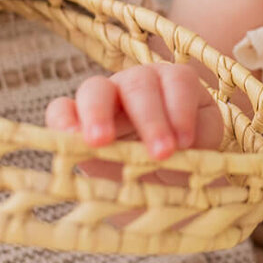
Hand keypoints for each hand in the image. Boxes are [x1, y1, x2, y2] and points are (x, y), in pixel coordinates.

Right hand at [45, 62, 226, 171]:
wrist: (159, 181)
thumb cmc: (186, 158)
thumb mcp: (201, 151)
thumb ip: (195, 147)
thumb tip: (180, 151)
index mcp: (174, 83)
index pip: (178, 81)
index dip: (181, 109)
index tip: (186, 143)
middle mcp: (138, 82)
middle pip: (139, 84)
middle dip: (150, 119)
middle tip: (160, 154)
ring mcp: (104, 96)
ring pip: (96, 88)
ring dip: (99, 113)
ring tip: (101, 141)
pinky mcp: (76, 119)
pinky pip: (61, 108)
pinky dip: (62, 119)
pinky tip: (69, 138)